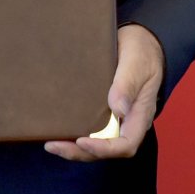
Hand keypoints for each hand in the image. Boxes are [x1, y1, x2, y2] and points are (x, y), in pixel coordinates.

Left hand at [45, 24, 165, 161]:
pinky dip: (74, 133)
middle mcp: (127, 122)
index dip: (105, 149)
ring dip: (74, 147)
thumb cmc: (142, 52)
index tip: (82, 141)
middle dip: (81, 152)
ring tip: (51, 144)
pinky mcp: (103, 111)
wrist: (139, 41)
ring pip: (97, 143)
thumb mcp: (137, 63)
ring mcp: (115, 119)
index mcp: (140, 115)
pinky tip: (58, 130)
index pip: (126, 144)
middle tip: (55, 146)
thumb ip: (128, 84)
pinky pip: (91, 129)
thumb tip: (118, 109)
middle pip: (107, 149)